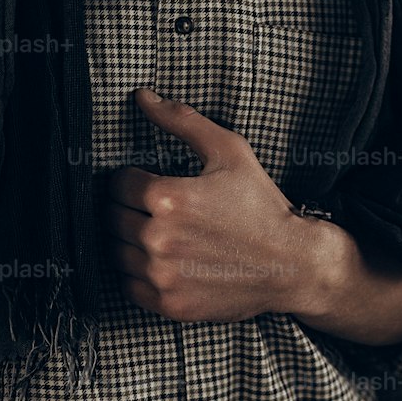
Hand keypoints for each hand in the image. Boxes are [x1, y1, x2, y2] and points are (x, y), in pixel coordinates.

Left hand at [104, 87, 326, 322]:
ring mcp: (161, 276)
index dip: (132, 180)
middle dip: (128, 208)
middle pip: (110, 217)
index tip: (150, 184)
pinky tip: (163, 262)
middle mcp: (158, 238)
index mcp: (168, 198)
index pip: (117, 183)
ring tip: (159, 233)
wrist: (291, 264)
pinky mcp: (168, 304)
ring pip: (114, 252)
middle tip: (155, 209)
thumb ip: (181, 121)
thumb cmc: (260, 205)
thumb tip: (142, 96)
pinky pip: (127, 285)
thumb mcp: (229, 151)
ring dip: (129, 241)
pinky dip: (137, 274)